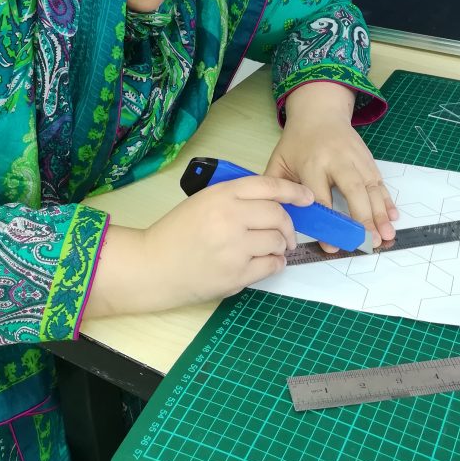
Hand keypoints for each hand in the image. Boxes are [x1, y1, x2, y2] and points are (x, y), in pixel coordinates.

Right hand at [83, 176, 313, 317]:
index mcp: (221, 194)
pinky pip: (271, 266)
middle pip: (278, 215)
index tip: (307, 198)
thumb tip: (273, 203)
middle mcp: (230, 217)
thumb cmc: (175, 233)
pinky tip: (265, 262)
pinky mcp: (235, 274)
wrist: (151, 265)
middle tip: (286, 233)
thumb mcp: (202, 201)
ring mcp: (234, 247)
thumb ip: (234, 198)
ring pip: (277, 241)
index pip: (268, 186)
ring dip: (279, 246)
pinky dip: (274, 264)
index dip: (293, 191)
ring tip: (268, 249)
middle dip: (288, 225)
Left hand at [264, 83, 397, 250]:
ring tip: (386, 236)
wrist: (320, 112)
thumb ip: (275, 187)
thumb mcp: (279, 160)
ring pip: (370, 187)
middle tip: (368, 242)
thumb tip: (272, 216)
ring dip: (380, 213)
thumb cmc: (298, 141)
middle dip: (362, 217)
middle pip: (352, 190)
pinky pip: (380, 181)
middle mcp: (337, 160)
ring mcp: (356, 159)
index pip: (320, 197)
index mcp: (312, 163)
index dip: (326, 222)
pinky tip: (393, 216)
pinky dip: (387, 200)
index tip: (331, 245)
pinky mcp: (367, 160)